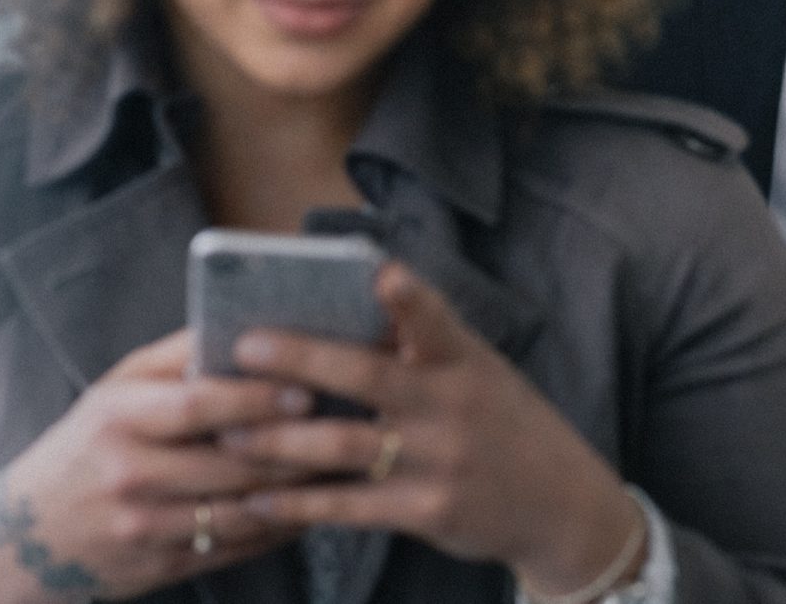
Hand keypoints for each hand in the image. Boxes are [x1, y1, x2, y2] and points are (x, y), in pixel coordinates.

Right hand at [0, 330, 313, 603]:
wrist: (24, 538)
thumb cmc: (89, 441)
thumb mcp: (118, 387)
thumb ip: (179, 354)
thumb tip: (247, 321)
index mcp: (117, 418)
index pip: (196, 405)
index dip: (256, 397)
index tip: (308, 386)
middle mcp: (129, 476)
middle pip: (230, 463)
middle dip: (295, 445)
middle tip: (346, 423)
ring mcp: (145, 530)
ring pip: (242, 510)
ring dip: (299, 488)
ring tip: (343, 460)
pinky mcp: (162, 567)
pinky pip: (236, 547)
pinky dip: (280, 526)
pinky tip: (312, 502)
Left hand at [222, 263, 644, 597]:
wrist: (559, 501)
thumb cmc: (501, 420)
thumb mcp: (479, 370)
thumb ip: (424, 342)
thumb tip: (352, 302)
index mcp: (463, 360)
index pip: (434, 318)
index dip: (408, 298)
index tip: (381, 273)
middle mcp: (451, 405)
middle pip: (367, 377)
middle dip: (301, 360)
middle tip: (245, 347)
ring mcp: (438, 461)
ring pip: (344, 447)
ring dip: (279, 441)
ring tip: (226, 432)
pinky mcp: (427, 512)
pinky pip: (349, 507)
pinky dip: (298, 503)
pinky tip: (257, 499)